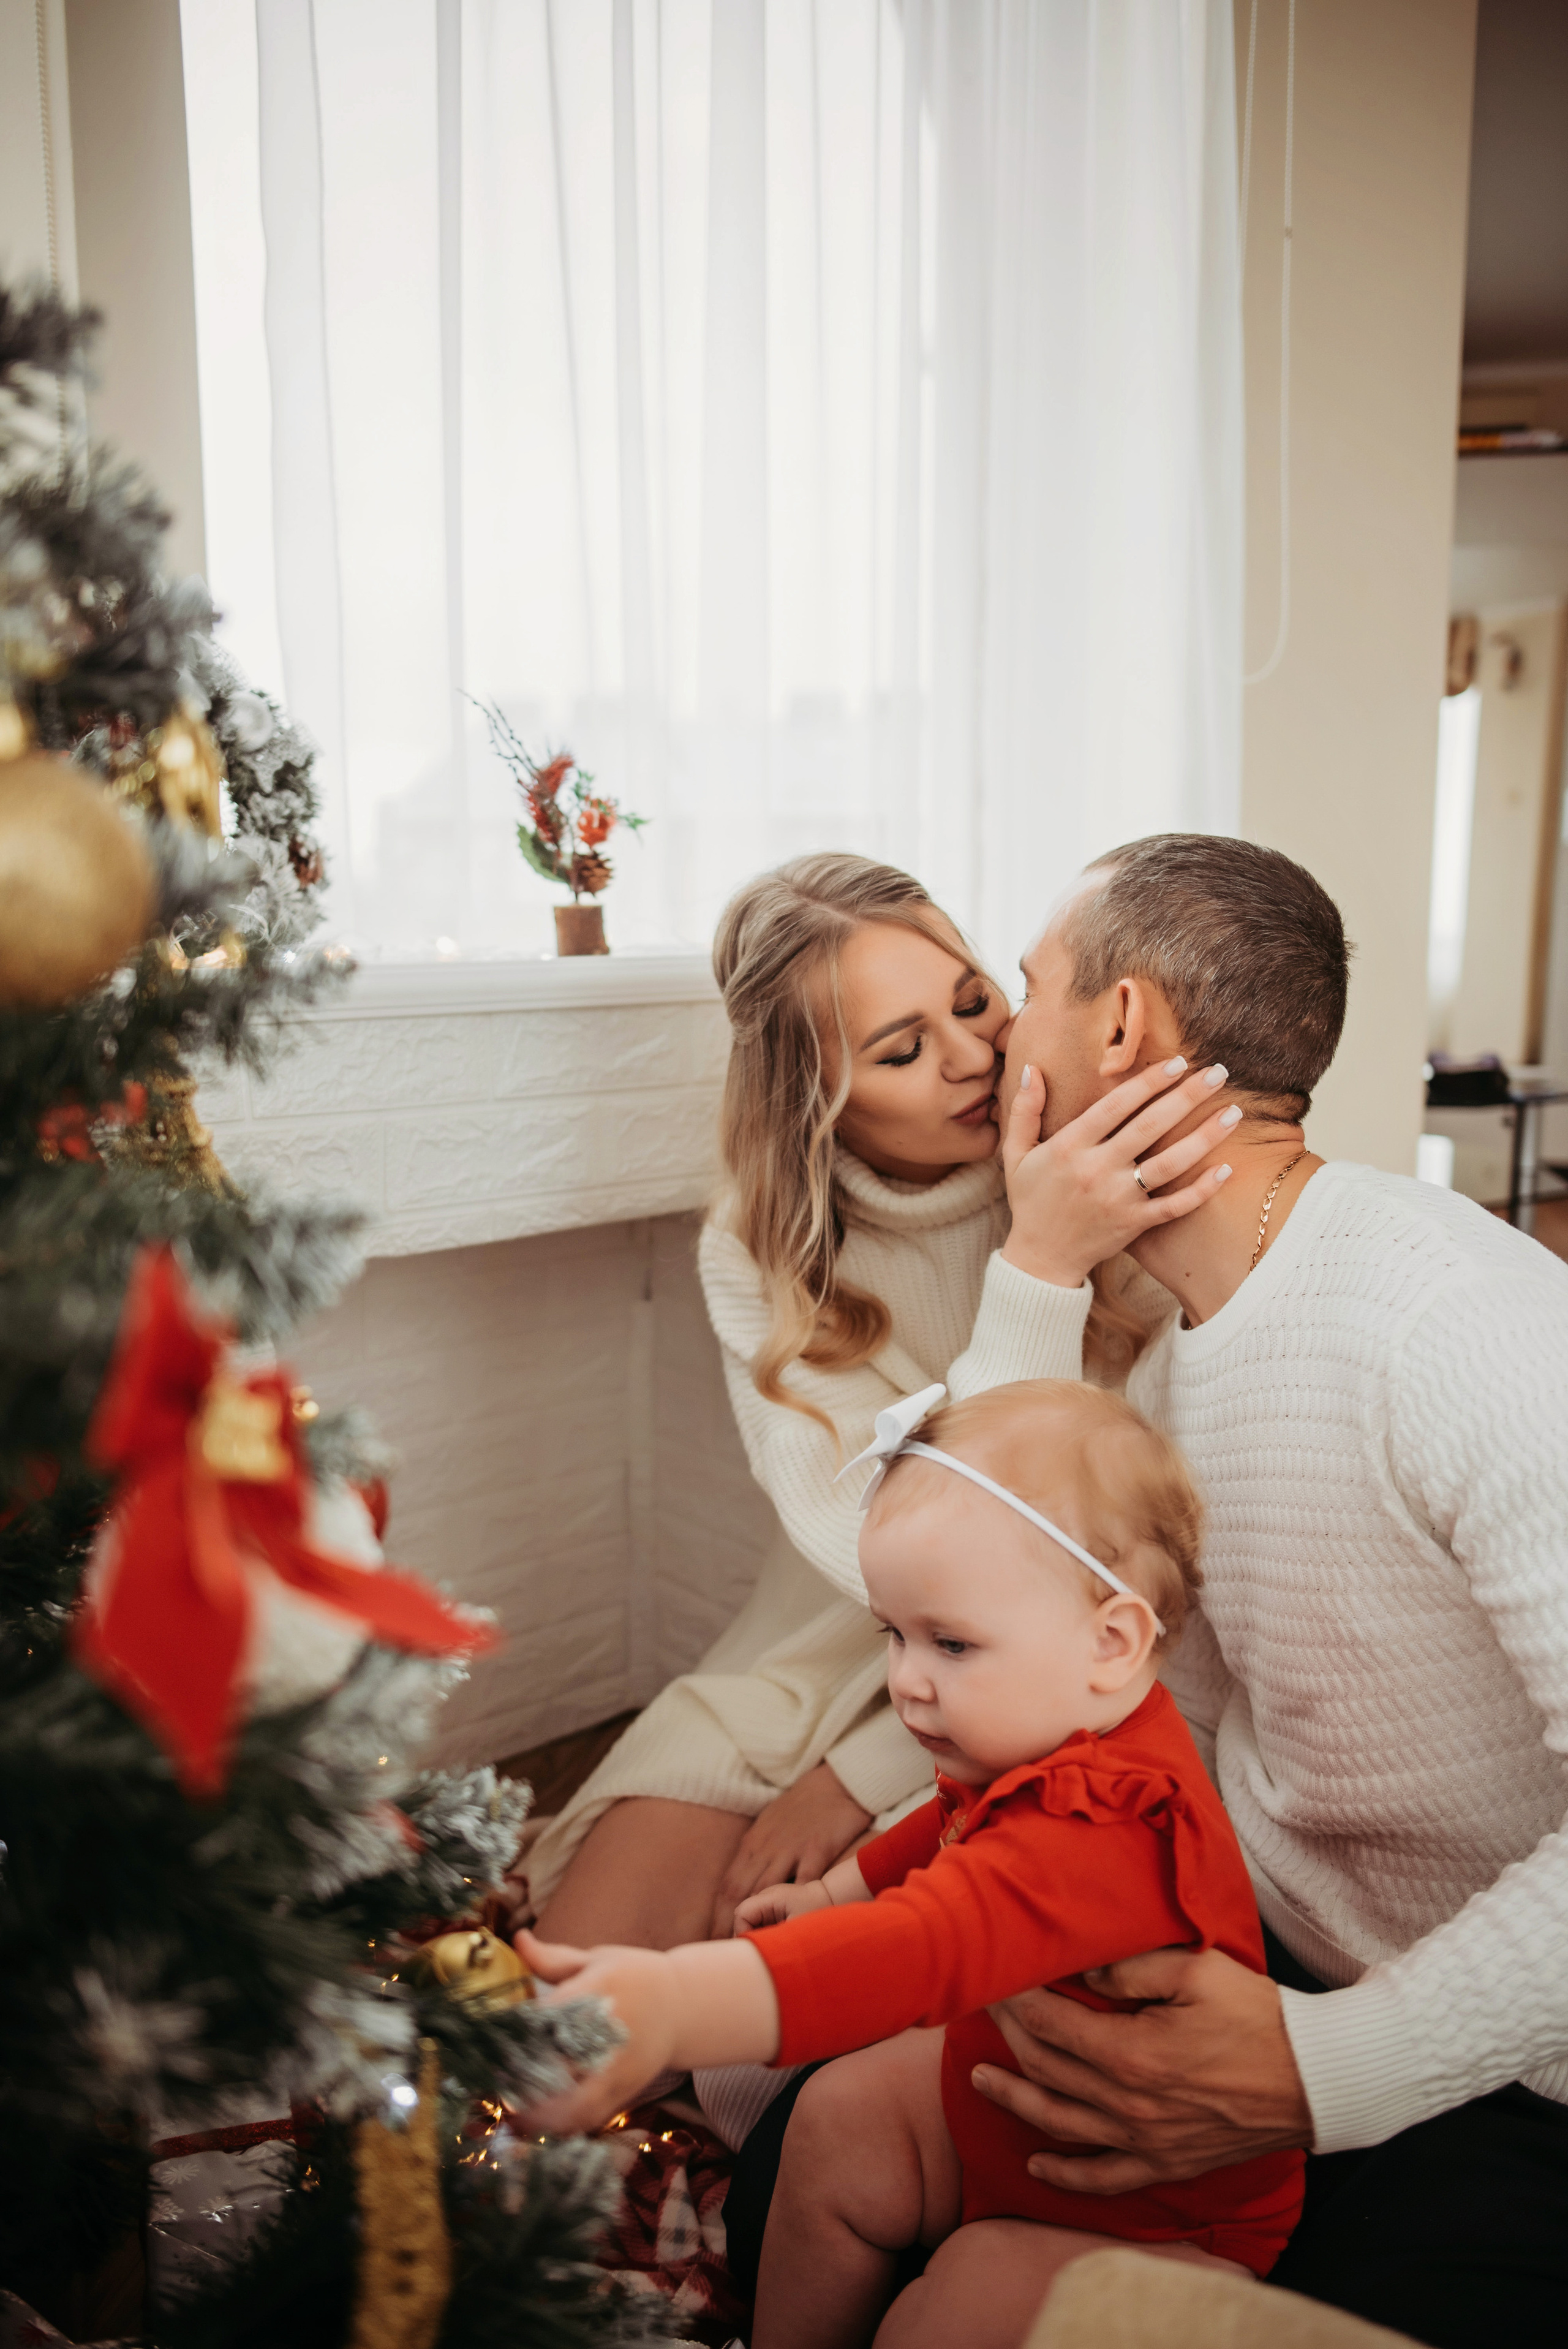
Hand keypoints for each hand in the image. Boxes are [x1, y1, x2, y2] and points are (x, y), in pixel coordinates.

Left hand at [510, 1927, 678, 2135]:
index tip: (489, 2039)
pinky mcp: (626, 2092)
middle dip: (523, 2079)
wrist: (684, 2006)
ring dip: (539, 2115)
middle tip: (491, 2083)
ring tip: (508, 2112)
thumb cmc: (634, 1977)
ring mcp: (620, 2068)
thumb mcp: (598, 1959)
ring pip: (576, 2104)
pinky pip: (590, 2118)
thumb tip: (517, 1938)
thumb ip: (553, 1958)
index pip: (553, 2014)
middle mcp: (611, 2033)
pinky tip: (535, 2125)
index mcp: (602, 1991)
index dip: (518, 2031)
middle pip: (562, 2065)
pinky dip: (561, 2127)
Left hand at [710, 1764, 871, 1936]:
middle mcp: (766, 1848)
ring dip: (757, 1921)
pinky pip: (804, 1880)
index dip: (716, 1916)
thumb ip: (755, 1855)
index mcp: (752, 1844)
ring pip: (765, 1889)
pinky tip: (794, 1925)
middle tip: (725, 1953)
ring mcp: (791, 1848)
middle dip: (728, 1925)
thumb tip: (741, 1884)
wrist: (835, 1784)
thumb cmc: (801, 1808)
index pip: (727, 1886)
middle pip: (739, 1891)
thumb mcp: (768, 1827)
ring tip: (753, 1948)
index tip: (711, 1941)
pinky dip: (797, 1903)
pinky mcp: (817, 1848)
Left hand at [975, 1946, 1311, 2193]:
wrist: (1316, 2078)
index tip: (995, 1978)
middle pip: (1047, 2068)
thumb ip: (1131, 1967)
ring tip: (981, 2078)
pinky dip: (1064, 2176)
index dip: (1015, 1999)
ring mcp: (1146, 2140)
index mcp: (1131, 2052)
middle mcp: (1129, 2104)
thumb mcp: (1197, 1971)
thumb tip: (1083, 1970)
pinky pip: (1104, 2178)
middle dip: (1009, 2036)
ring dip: (1015, 2099)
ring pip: (1060, 2124)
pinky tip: (1036, 2165)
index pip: (1050, 2023)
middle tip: (984, 2011)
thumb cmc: (1259, 2016)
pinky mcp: (1167, 2163)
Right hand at [1000, 1060, 1240, 1288]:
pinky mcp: (1134, 1225)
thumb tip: (1032, 1068)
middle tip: (1219, 1073)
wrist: (1039, 1259)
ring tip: (1234, 1113)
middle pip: (1150, 1126)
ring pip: (1169, 1164)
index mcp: (1069, 1147)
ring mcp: (1118, 1200)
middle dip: (1187, 1097)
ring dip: (1204, 1137)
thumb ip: (1024, 1110)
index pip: (1115, 1106)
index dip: (1148, 1081)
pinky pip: (1173, 1206)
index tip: (1178, 1061)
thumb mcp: (1016, 1154)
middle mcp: (1096, 1170)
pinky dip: (1201, 1190)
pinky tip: (1226, 1169)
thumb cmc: (1030, 1201)